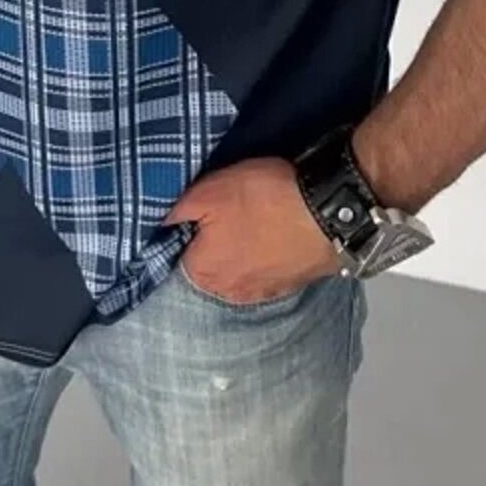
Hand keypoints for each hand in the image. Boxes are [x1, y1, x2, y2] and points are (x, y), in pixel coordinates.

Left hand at [165, 156, 337, 304]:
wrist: (329, 210)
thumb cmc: (262, 199)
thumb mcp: (208, 192)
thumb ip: (175, 212)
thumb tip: (156, 224)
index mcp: (201, 272)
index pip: (177, 255)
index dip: (187, 231)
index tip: (200, 213)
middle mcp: (228, 292)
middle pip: (210, 266)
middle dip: (214, 244)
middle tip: (230, 213)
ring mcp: (262, 293)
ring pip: (240, 270)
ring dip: (243, 252)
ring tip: (256, 222)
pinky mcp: (290, 286)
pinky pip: (268, 271)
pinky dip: (268, 256)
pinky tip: (276, 235)